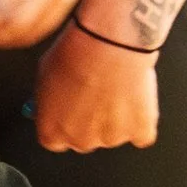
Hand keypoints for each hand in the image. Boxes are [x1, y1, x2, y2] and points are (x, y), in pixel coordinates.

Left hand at [34, 24, 160, 151]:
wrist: (106, 44)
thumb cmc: (75, 55)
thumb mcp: (44, 77)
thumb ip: (48, 99)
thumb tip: (51, 103)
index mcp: (51, 133)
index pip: (56, 139)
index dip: (66, 121)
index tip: (73, 108)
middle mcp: (80, 142)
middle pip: (84, 139)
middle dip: (90, 121)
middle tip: (97, 94)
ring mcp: (110, 139)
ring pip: (113, 134)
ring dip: (116, 118)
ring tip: (116, 88)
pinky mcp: (139, 132)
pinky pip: (141, 132)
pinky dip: (141, 119)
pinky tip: (135, 97)